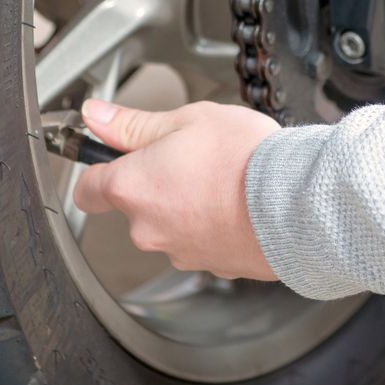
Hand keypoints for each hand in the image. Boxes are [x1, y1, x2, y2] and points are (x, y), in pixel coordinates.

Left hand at [72, 99, 280, 280]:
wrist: (297, 204)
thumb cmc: (245, 159)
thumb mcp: (188, 120)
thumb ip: (134, 124)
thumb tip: (95, 116)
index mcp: (133, 187)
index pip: (87, 188)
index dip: (98, 169)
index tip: (114, 156)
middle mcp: (148, 228)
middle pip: (135, 205)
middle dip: (156, 182)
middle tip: (191, 156)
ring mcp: (180, 252)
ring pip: (171, 224)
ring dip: (187, 204)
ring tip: (223, 178)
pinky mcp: (212, 267)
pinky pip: (203, 241)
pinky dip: (214, 225)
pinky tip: (239, 203)